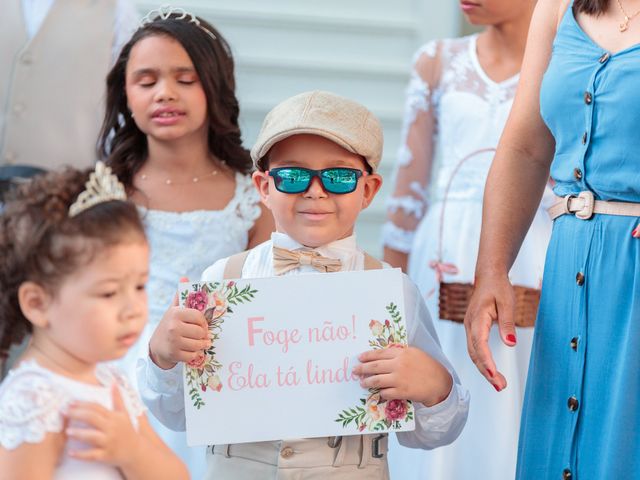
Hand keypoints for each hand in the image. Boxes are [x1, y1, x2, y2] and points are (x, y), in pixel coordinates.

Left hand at [66, 385, 139, 467]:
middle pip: (93, 418)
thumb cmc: (127, 431)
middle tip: (63, 412)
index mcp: (114, 417)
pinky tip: (71, 453)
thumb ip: (118, 398)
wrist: (135, 451)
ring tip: (67, 431)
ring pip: (92, 436)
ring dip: (79, 434)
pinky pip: (92, 455)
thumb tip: (114, 383)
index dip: (83, 404)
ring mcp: (109, 442)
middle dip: (77, 414)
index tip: (70, 402)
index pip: (97, 407)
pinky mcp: (106, 455)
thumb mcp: (124, 413)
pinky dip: (81, 454)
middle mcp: (111, 428)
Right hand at [149, 285, 209, 369]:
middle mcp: (174, 326)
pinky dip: (194, 354)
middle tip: (201, 335)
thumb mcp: (173, 310)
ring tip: (198, 343)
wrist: (156, 346)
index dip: (204, 322)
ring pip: (199, 345)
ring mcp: (174, 341)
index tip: (202, 325)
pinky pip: (193, 355)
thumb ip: (180, 296)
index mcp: (176, 313)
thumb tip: (184, 277)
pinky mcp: (174, 354)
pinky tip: (190, 350)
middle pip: (201, 332)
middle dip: (203, 335)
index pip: (200, 317)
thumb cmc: (169, 326)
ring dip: (201, 345)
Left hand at [353, 346, 452, 406]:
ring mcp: (400, 379)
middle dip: (362, 369)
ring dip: (367, 382)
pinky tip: (378, 392)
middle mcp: (399, 364)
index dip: (367, 356)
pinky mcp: (402, 392)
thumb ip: (399, 353)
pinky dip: (380, 392)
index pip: (379, 353)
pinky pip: (385, 392)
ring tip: (362, 382)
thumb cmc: (427, 367)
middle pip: (375, 366)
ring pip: (377, 380)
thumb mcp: (415, 353)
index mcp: (402, 353)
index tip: (360, 358)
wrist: (440, 383)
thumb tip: (382, 356)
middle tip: (355, 370)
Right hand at [463, 272, 515, 390]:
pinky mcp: (473, 330)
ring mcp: (470, 328)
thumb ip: (507, 323)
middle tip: (500, 386)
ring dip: (484, 369)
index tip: (494, 373)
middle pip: (474, 352)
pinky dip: (482, 362)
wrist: (488, 277)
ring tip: (498, 384)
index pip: (479, 342)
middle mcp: (470, 325)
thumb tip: (510, 344)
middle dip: (486, 371)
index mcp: (477, 317)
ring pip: (474, 353)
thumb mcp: (507, 302)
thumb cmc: (498, 287)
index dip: (486, 359)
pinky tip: (491, 371)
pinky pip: (475, 349)